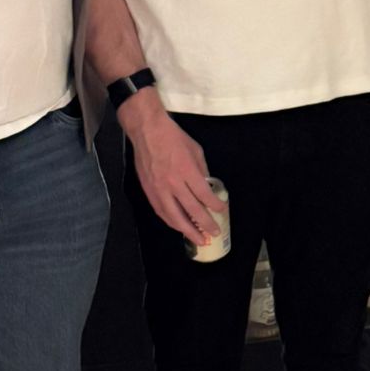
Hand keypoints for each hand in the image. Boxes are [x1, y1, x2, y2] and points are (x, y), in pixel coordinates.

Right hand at [121, 93, 224, 243]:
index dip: (215, 206)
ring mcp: (159, 189)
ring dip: (187, 230)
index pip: (204, 195)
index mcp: (187, 171)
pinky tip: (179, 227)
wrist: (147, 131)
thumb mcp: (196, 150)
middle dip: (204, 224)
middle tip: (213, 234)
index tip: (223, 211)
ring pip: (174, 216)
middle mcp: (173, 183)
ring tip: (197, 239)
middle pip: (191, 211)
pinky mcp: (148, 191)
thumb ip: (202, 171)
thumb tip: (207, 187)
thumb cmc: (173, 137)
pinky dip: (171, 222)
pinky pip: (161, 211)